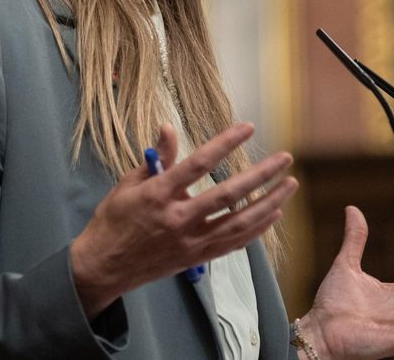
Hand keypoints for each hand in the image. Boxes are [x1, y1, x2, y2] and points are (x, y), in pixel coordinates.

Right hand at [70, 122, 297, 316]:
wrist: (104, 266)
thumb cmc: (114, 220)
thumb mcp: (128, 184)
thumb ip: (157, 158)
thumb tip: (169, 127)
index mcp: (158, 195)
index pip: (198, 163)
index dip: (225, 143)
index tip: (248, 128)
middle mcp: (178, 219)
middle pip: (228, 194)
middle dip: (260, 175)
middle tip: (284, 158)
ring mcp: (190, 241)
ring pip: (239, 222)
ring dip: (269, 202)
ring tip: (289, 185)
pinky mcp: (197, 257)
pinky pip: (234, 242)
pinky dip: (256, 228)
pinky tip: (272, 213)